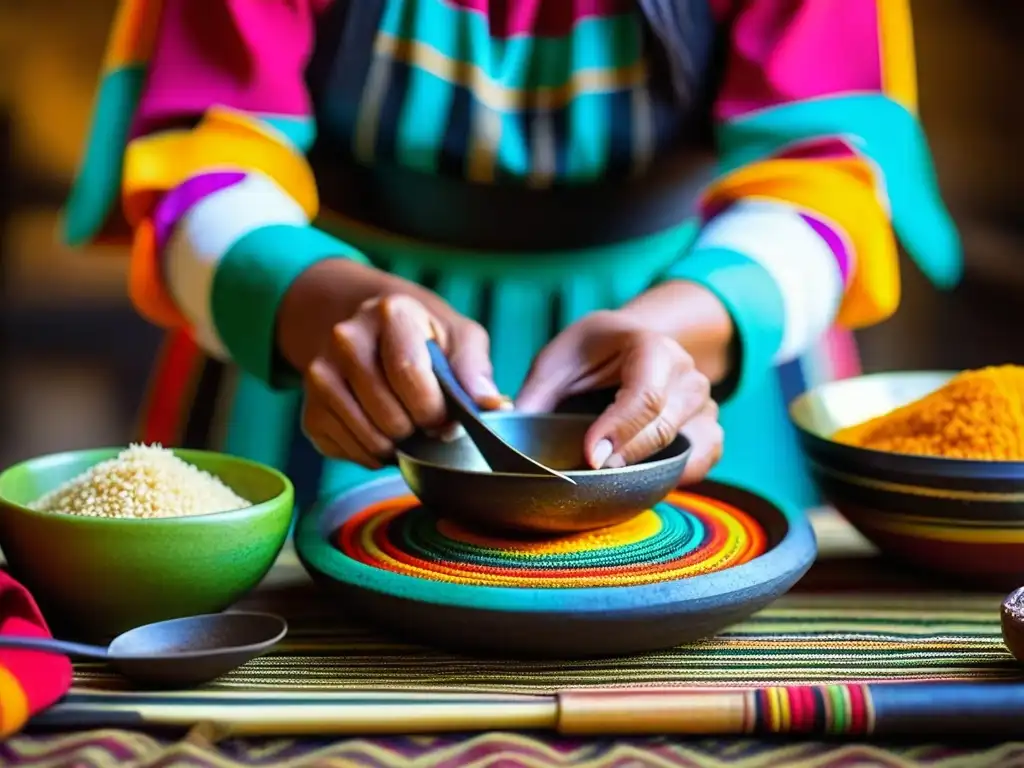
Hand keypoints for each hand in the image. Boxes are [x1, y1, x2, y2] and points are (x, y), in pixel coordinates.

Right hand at [279, 261, 506, 467]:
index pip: (409, 375)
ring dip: (398, 446)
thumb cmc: (424, 336)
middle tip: (427, 421)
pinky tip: (383, 430)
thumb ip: (475, 370)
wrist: (367, 329)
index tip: (446, 415)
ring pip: (369, 438)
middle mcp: (345, 339)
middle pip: (390, 415)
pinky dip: (374, 454)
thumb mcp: (459, 337)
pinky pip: (350, 453)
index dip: (435, 409)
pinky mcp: (309, 411)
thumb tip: (495, 407)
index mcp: (389, 313)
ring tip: (408, 425)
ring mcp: (319, 375)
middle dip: (419, 431)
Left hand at [516, 310, 722, 481]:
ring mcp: (702, 398)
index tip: (589, 457)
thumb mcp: (556, 360)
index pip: (644, 394)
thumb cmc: (590, 351)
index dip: (618, 429)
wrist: (628, 342)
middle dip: (626, 456)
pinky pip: (706, 457)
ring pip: (690, 445)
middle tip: (591, 472)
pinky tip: (648, 479)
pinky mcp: (706, 424)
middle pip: (664, 426)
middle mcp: (684, 371)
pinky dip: (684, 473)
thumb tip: (507, 436)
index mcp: (649, 346)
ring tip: (617, 477)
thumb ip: (536, 396)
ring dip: (655, 467)